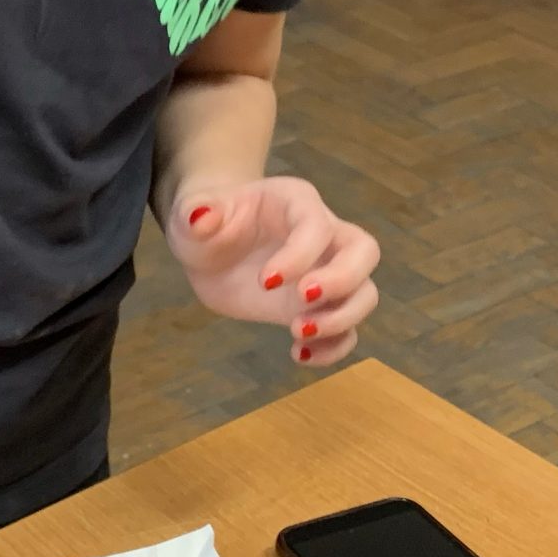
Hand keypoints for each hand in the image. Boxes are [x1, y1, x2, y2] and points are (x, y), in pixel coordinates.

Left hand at [165, 176, 381, 369]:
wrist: (212, 251)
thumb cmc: (208, 225)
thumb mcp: (191, 216)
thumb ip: (196, 214)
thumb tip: (201, 216)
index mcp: (296, 202)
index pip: (317, 224)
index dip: (300, 255)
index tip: (265, 282)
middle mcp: (324, 235)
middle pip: (364, 251)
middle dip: (343, 280)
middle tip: (302, 300)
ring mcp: (326, 273)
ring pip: (365, 293)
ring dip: (342, 319)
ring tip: (296, 332)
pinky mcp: (319, 308)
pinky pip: (347, 329)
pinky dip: (333, 347)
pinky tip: (298, 354)